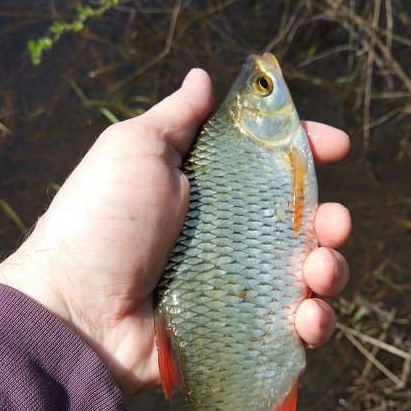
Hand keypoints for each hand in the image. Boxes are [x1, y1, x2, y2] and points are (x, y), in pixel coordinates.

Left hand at [0, 69, 350, 398]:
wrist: (73, 311)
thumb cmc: (100, 221)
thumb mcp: (134, 150)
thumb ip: (176, 118)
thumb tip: (203, 77)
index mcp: (209, 191)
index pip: (272, 166)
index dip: (307, 151)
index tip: (337, 144)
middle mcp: (228, 238)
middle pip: (302, 225)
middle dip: (332, 220)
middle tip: (333, 223)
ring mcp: (236, 288)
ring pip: (308, 277)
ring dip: (330, 270)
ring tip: (318, 271)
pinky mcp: (239, 333)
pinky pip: (293, 330)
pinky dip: (314, 323)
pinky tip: (307, 317)